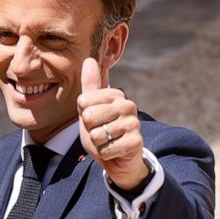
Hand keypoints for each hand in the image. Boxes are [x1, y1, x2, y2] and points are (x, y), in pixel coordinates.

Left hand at [77, 57, 149, 190]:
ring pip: (96, 134)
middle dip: (90, 129)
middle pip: (88, 116)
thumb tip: (88, 60)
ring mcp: (134, 123)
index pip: (83, 101)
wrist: (118, 159)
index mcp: (116, 95)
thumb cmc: (102, 132)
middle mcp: (128, 105)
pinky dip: (105, 153)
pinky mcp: (136, 142)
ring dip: (98, 143)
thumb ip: (90, 87)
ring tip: (108, 141)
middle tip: (101, 132)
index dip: (84, 115)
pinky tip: (114, 151)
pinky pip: (106, 149)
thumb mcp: (91, 109)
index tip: (95, 120)